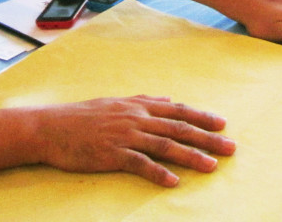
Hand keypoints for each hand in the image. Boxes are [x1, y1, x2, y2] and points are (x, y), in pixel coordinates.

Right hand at [35, 95, 235, 186]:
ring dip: (191, 156)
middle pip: (179, 128)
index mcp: (138, 106)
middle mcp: (136, 118)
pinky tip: (174, 182)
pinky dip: (158, 173)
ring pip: (165, 146)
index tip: (223, 123)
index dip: (201, 116)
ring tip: (211, 166)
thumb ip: (144, 101)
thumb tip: (167, 99)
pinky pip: (139, 164)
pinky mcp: (112, 154)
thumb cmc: (83, 116)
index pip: (177, 111)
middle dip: (208, 138)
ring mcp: (125, 136)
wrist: (50, 127)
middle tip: (230, 147)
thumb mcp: (116, 102)